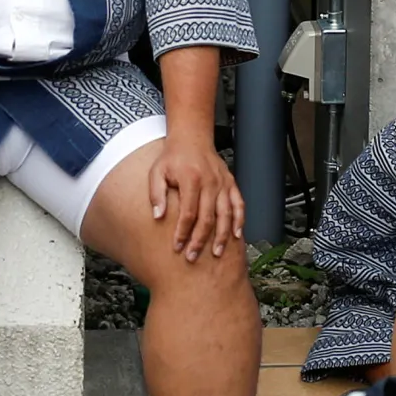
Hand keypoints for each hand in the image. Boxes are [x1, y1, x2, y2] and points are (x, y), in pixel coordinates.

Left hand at [147, 126, 242, 261]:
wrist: (192, 138)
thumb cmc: (173, 156)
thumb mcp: (157, 172)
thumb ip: (156, 194)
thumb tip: (158, 216)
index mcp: (191, 179)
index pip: (188, 212)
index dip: (183, 232)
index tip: (177, 246)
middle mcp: (210, 182)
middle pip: (207, 217)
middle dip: (200, 240)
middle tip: (192, 257)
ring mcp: (223, 183)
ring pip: (226, 214)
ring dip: (221, 236)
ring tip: (216, 253)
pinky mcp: (231, 183)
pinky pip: (239, 204)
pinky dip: (239, 221)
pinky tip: (237, 236)